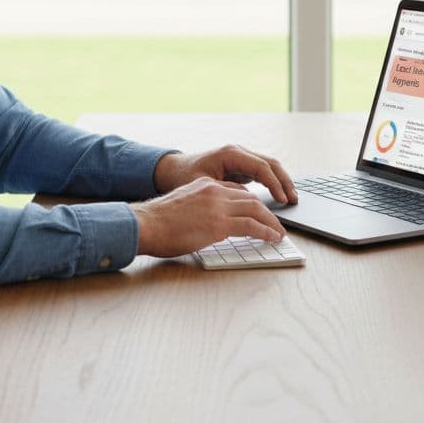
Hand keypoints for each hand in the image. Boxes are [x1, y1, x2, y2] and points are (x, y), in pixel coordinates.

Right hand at [132, 177, 286, 256]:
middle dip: (266, 212)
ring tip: (278, 232)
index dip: (250, 204)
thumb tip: (206, 223)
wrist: (145, 225)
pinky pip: (252, 226)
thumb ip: (198, 208)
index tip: (258, 213)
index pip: (236, 191)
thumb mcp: (182, 206)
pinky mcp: (219, 224)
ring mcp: (218, 207)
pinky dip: (266, 231)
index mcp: (205, 185)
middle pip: (250, 199)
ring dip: (271, 222)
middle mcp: (214, 191)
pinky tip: (272, 237)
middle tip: (274, 223)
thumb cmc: (157, 222)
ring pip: (255, 210)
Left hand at [153, 145, 297, 204]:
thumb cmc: (183, 178)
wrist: (172, 170)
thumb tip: (247, 202)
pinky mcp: (241, 167)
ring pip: (269, 167)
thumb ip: (225, 191)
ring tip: (291, 200)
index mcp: (230, 154)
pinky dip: (273, 183)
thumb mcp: (203, 186)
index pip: (261, 167)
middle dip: (284, 182)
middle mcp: (238, 152)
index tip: (282, 200)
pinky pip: (262, 173)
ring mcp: (241, 159)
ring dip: (281, 182)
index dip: (274, 184)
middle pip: (271, 164)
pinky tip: (279, 197)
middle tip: (294, 200)